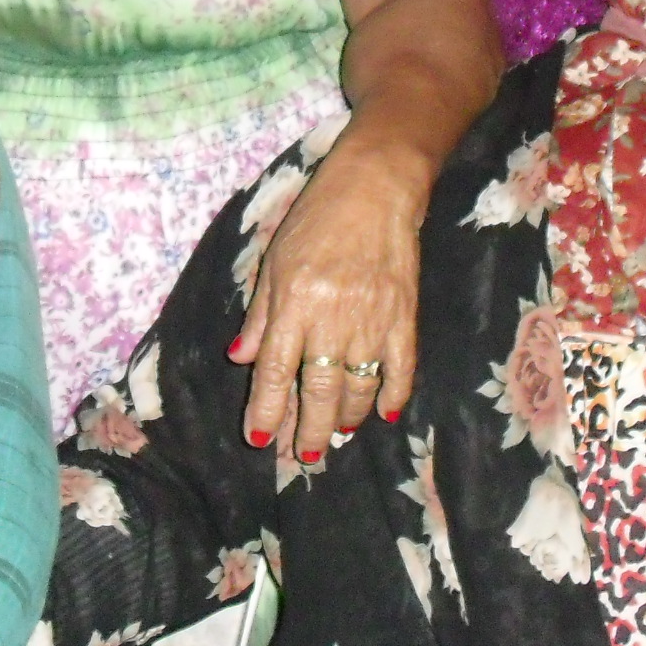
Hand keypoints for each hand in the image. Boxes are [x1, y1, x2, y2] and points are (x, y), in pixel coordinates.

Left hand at [229, 130, 426, 459]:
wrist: (376, 189)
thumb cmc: (317, 219)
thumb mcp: (274, 261)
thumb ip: (260, 315)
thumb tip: (242, 360)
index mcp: (292, 304)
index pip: (276, 371)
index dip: (267, 410)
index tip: (260, 439)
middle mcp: (330, 319)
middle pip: (319, 391)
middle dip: (309, 430)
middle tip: (304, 456)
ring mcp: (372, 321)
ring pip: (359, 388)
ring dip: (347, 419)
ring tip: (336, 436)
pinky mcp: (404, 317)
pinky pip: (400, 370)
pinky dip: (392, 397)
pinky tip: (383, 415)